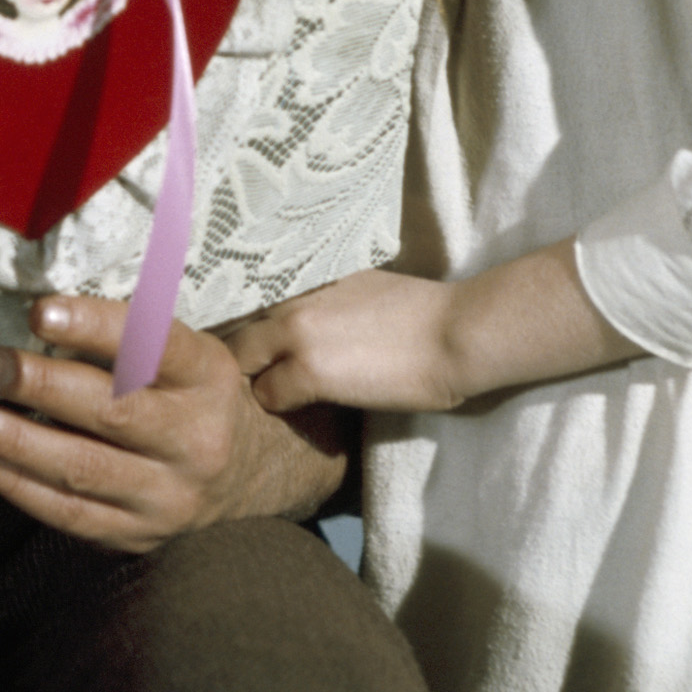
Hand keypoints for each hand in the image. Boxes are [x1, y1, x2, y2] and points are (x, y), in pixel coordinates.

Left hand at [0, 294, 348, 552]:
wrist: (250, 475)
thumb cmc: (195, 394)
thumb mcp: (187, 351)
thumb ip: (129, 332)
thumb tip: (40, 310)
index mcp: (207, 377)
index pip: (153, 346)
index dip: (95, 326)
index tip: (40, 311)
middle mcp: (195, 440)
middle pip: (110, 411)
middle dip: (38, 384)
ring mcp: (168, 496)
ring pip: (81, 468)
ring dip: (11, 441)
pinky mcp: (139, 535)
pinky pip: (69, 513)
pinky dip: (16, 484)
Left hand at [229, 246, 641, 415]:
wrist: (456, 332)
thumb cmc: (421, 313)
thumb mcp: (358, 288)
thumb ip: (320, 300)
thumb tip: (300, 317)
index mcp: (304, 278)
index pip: (245, 301)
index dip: (242, 330)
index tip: (241, 351)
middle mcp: (291, 300)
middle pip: (234, 333)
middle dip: (236, 359)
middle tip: (243, 382)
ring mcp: (296, 334)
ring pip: (242, 366)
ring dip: (254, 384)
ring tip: (264, 401)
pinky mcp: (309, 372)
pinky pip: (269, 396)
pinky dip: (276, 407)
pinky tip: (292, 412)